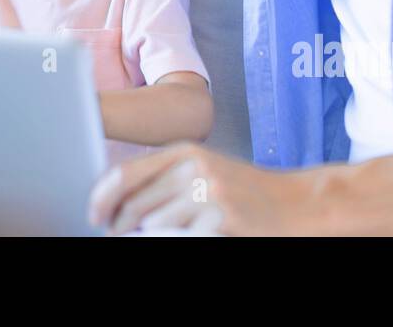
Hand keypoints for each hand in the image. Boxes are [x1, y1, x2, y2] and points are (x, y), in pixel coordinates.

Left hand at [88, 142, 331, 235]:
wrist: (298, 202)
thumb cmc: (245, 191)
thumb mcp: (204, 171)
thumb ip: (165, 180)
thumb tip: (116, 202)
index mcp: (185, 152)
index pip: (127, 173)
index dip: (103, 197)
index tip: (94, 215)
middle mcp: (194, 168)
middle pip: (136, 204)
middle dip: (121, 225)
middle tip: (116, 234)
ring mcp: (208, 194)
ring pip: (155, 225)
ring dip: (152, 236)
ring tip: (165, 234)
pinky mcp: (221, 218)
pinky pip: (181, 238)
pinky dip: (180, 240)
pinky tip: (197, 234)